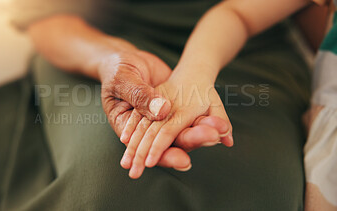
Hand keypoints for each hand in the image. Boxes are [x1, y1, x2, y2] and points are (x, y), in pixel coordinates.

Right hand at [99, 49, 231, 171]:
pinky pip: (190, 114)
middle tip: (212, 137)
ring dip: (201, 132)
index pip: (148, 147)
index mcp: (129, 127)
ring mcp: (163, 117)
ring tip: (218, 132)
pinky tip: (220, 124)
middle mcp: (148, 128)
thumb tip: (161, 111)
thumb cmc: (116, 70)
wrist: (125, 59)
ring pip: (182, 129)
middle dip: (191, 140)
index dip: (164, 155)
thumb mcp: (122, 79)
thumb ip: (140, 95)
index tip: (183, 160)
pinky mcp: (174, 108)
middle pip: (171, 141)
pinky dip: (204, 119)